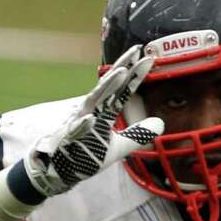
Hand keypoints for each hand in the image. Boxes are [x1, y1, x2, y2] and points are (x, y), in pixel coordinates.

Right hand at [21, 45, 163, 199]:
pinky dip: (83, 124)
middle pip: (108, 86)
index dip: (135, 75)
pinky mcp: (68, 139)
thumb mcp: (119, 146)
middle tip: (137, 50)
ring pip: (93, 101)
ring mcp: (78, 123)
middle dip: (122, 68)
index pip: (122, 91)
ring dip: (106, 87)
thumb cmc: (88, 153)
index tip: (149, 58)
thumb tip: (161, 123)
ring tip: (121, 72)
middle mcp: (91, 111)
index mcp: (103, 111)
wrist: (59, 169)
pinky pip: (75, 131)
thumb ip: (138, 133)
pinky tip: (91, 118)